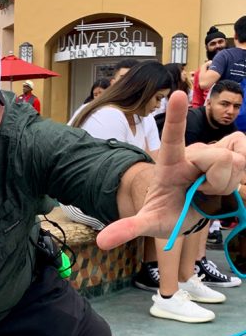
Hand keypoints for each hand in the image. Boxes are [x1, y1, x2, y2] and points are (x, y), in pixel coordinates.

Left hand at [96, 91, 245, 248]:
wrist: (189, 212)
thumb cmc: (169, 213)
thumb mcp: (150, 223)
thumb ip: (130, 228)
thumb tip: (103, 242)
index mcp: (170, 164)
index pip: (172, 138)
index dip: (176, 117)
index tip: (177, 94)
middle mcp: (193, 153)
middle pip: (219, 161)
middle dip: (217, 184)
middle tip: (202, 193)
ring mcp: (214, 151)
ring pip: (237, 162)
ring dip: (229, 184)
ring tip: (213, 190)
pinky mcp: (234, 150)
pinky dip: (243, 176)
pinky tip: (231, 181)